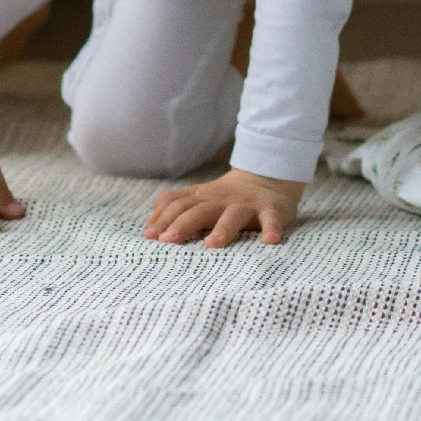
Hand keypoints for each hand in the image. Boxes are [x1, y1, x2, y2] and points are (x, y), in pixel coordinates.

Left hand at [144, 168, 305, 247]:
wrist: (267, 177)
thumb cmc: (226, 196)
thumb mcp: (198, 197)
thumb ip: (174, 206)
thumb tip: (149, 227)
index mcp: (203, 198)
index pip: (178, 205)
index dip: (163, 219)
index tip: (150, 236)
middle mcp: (222, 201)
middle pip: (200, 211)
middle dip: (183, 224)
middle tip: (168, 240)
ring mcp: (247, 205)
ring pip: (233, 216)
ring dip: (223, 229)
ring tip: (212, 244)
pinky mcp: (271, 210)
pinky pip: (272, 220)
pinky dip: (272, 229)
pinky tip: (270, 241)